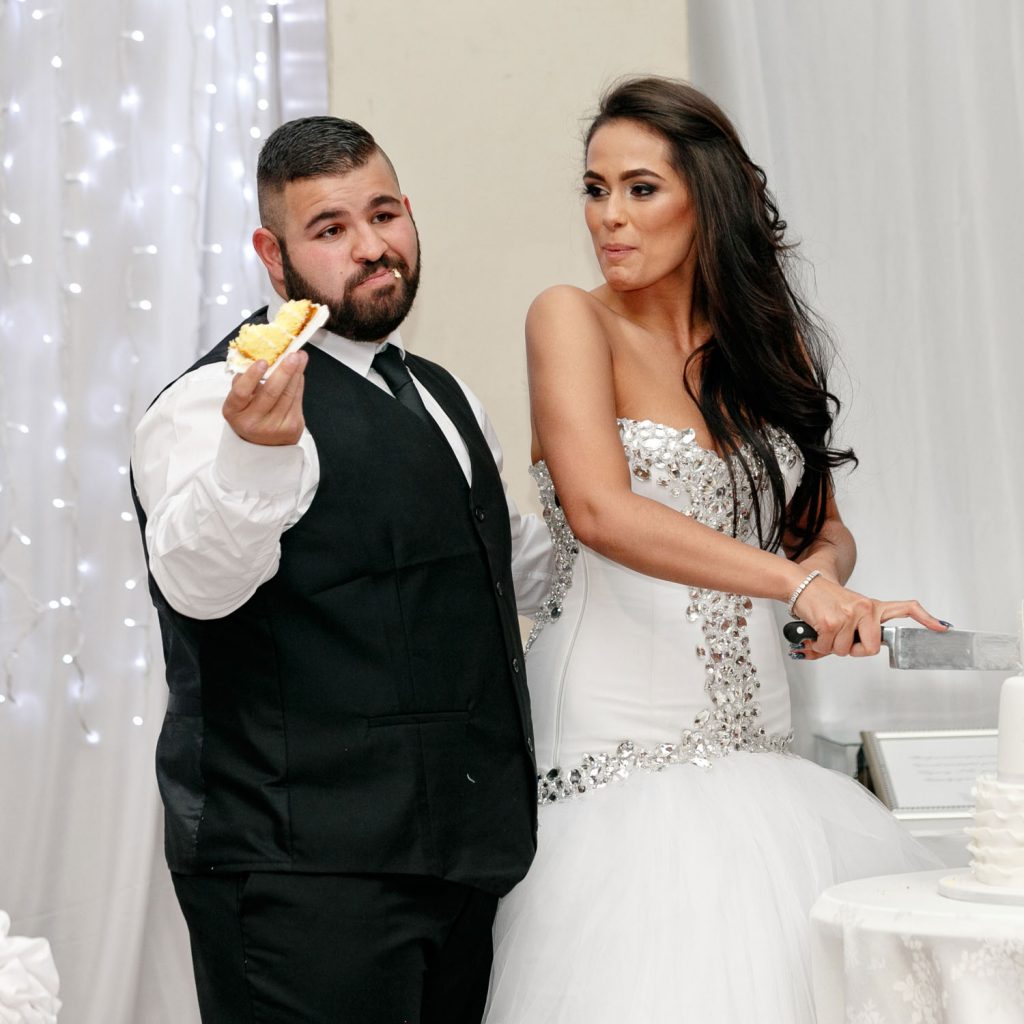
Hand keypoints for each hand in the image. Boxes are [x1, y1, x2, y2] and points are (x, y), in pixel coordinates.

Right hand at [222, 351, 306, 445]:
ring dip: (296, 373)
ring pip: (288, 395)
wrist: (263, 444)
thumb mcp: (239, 402)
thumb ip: (245, 382)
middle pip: (270, 393)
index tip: (263, 361)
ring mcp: (273, 427)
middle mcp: (252, 422)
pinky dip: (298, 384)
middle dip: (284, 371)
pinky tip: (299, 373)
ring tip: (299, 358)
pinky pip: (297, 400)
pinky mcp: (291, 428)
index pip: (241, 393)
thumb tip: (261, 358)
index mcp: (234, 412)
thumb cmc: (250, 415)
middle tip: (292, 355)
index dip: (252, 376)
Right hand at [789, 573, 947, 659]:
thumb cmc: (822, 601)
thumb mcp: (844, 612)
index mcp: (872, 606)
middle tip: (841, 639)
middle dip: (853, 650)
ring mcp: (849, 615)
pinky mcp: (831, 622)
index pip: (906, 608)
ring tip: (824, 630)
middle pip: (871, 649)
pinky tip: (816, 631)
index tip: (942, 628)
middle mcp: (865, 609)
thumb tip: (845, 652)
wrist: (800, 584)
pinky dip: (818, 645)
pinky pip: (828, 648)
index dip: (926, 619)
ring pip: (844, 651)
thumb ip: (852, 633)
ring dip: (830, 646)